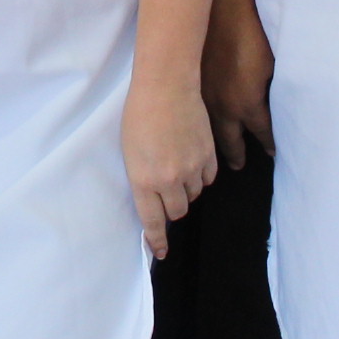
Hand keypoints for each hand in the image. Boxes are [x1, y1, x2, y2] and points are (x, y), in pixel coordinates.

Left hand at [124, 75, 218, 258]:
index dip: (158, 240)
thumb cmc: (139, 115)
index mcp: (144, 180)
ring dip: (186, 189)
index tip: (160, 252)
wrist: (166, 86)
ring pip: (194, 194)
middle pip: (178, 211)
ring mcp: (192, 169)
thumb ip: (142, 178)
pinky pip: (208, 179)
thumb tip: (154, 197)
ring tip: (177, 165)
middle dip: (172, 207)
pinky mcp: (208, 156)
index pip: (153, 222)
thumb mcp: (130, 152)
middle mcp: (169, 180)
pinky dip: (201, 175)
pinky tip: (192, 159)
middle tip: (167, 192)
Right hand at [201, 0, 274, 167]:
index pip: (263, 134)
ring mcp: (205, 96)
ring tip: (219, 154)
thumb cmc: (254, 32)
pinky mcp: (192, 83)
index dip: (269, 145)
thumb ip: (274, 90)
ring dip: (216, 142)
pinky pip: (198, 112)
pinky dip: (202, 123)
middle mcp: (224, 107)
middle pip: (231, 140)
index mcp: (248, 104)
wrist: (220, 9)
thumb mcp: (274, 65)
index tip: (273, 155)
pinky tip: (201, 125)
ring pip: (210, 129)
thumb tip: (276, 104)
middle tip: (240, 166)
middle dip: (237, 154)